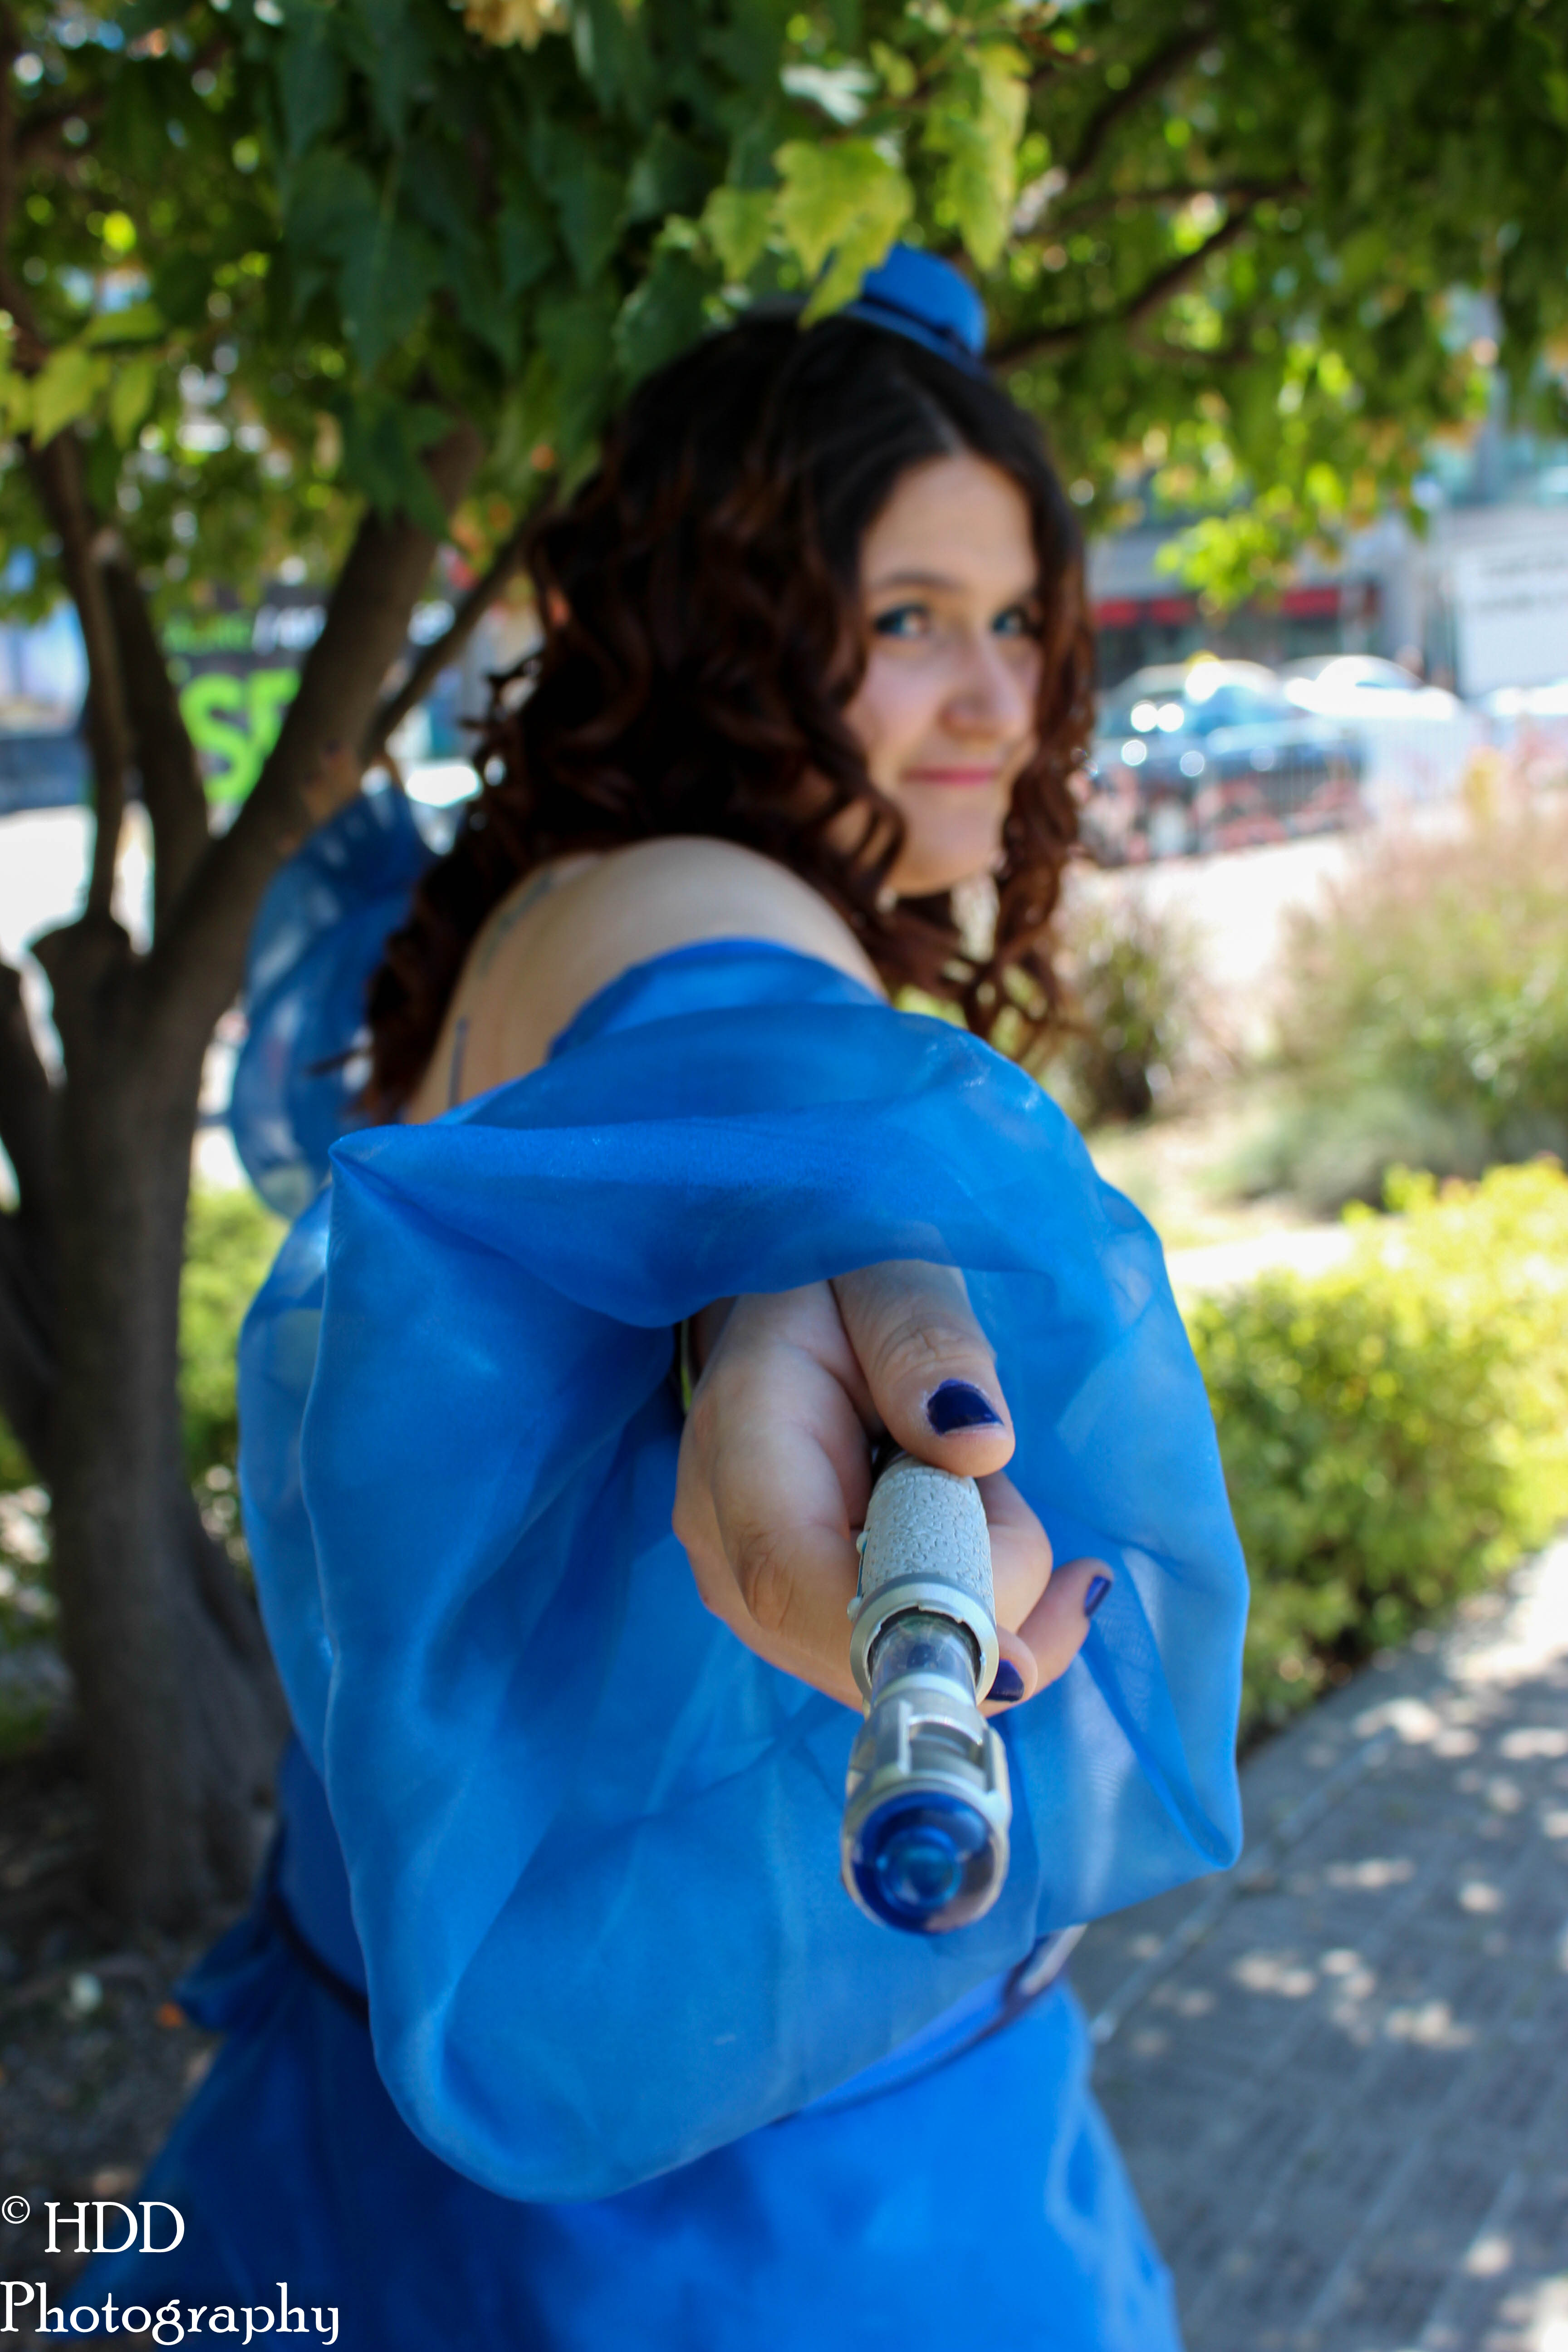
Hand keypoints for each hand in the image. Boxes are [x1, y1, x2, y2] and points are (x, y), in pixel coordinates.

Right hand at [671, 1262, 1109, 1711]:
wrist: (789, 1308)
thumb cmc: (839, 1282)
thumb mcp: (891, 1278)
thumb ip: (928, 1346)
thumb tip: (980, 1445)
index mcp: (740, 1444)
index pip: (794, 1582)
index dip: (906, 1629)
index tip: (1024, 1653)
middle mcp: (726, 1546)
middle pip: (861, 1646)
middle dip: (979, 1594)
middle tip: (1005, 1485)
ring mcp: (755, 1595)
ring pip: (898, 1661)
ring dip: (982, 1588)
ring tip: (974, 1481)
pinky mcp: (797, 1620)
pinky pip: (905, 1658)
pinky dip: (981, 1614)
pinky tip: (1001, 1536)